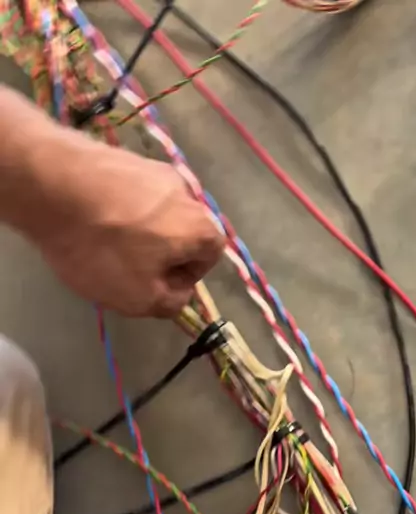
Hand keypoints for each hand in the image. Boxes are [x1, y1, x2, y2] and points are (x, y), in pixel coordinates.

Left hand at [32, 138, 224, 316]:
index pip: (211, 256)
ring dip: (136, 232)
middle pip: (182, 232)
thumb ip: (171, 303)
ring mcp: (152, 167)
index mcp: (200, 225)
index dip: (186, 277)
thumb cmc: (104, 249)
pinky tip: (88, 221)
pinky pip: (128, 194)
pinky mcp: (121, 155)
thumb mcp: (141, 298)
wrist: (51, 185)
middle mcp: (185, 190)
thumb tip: (178, 293)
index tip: (156, 286)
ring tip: (103, 244)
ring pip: (154, 213)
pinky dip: (115, 211)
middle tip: (127, 269)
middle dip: (160, 254)